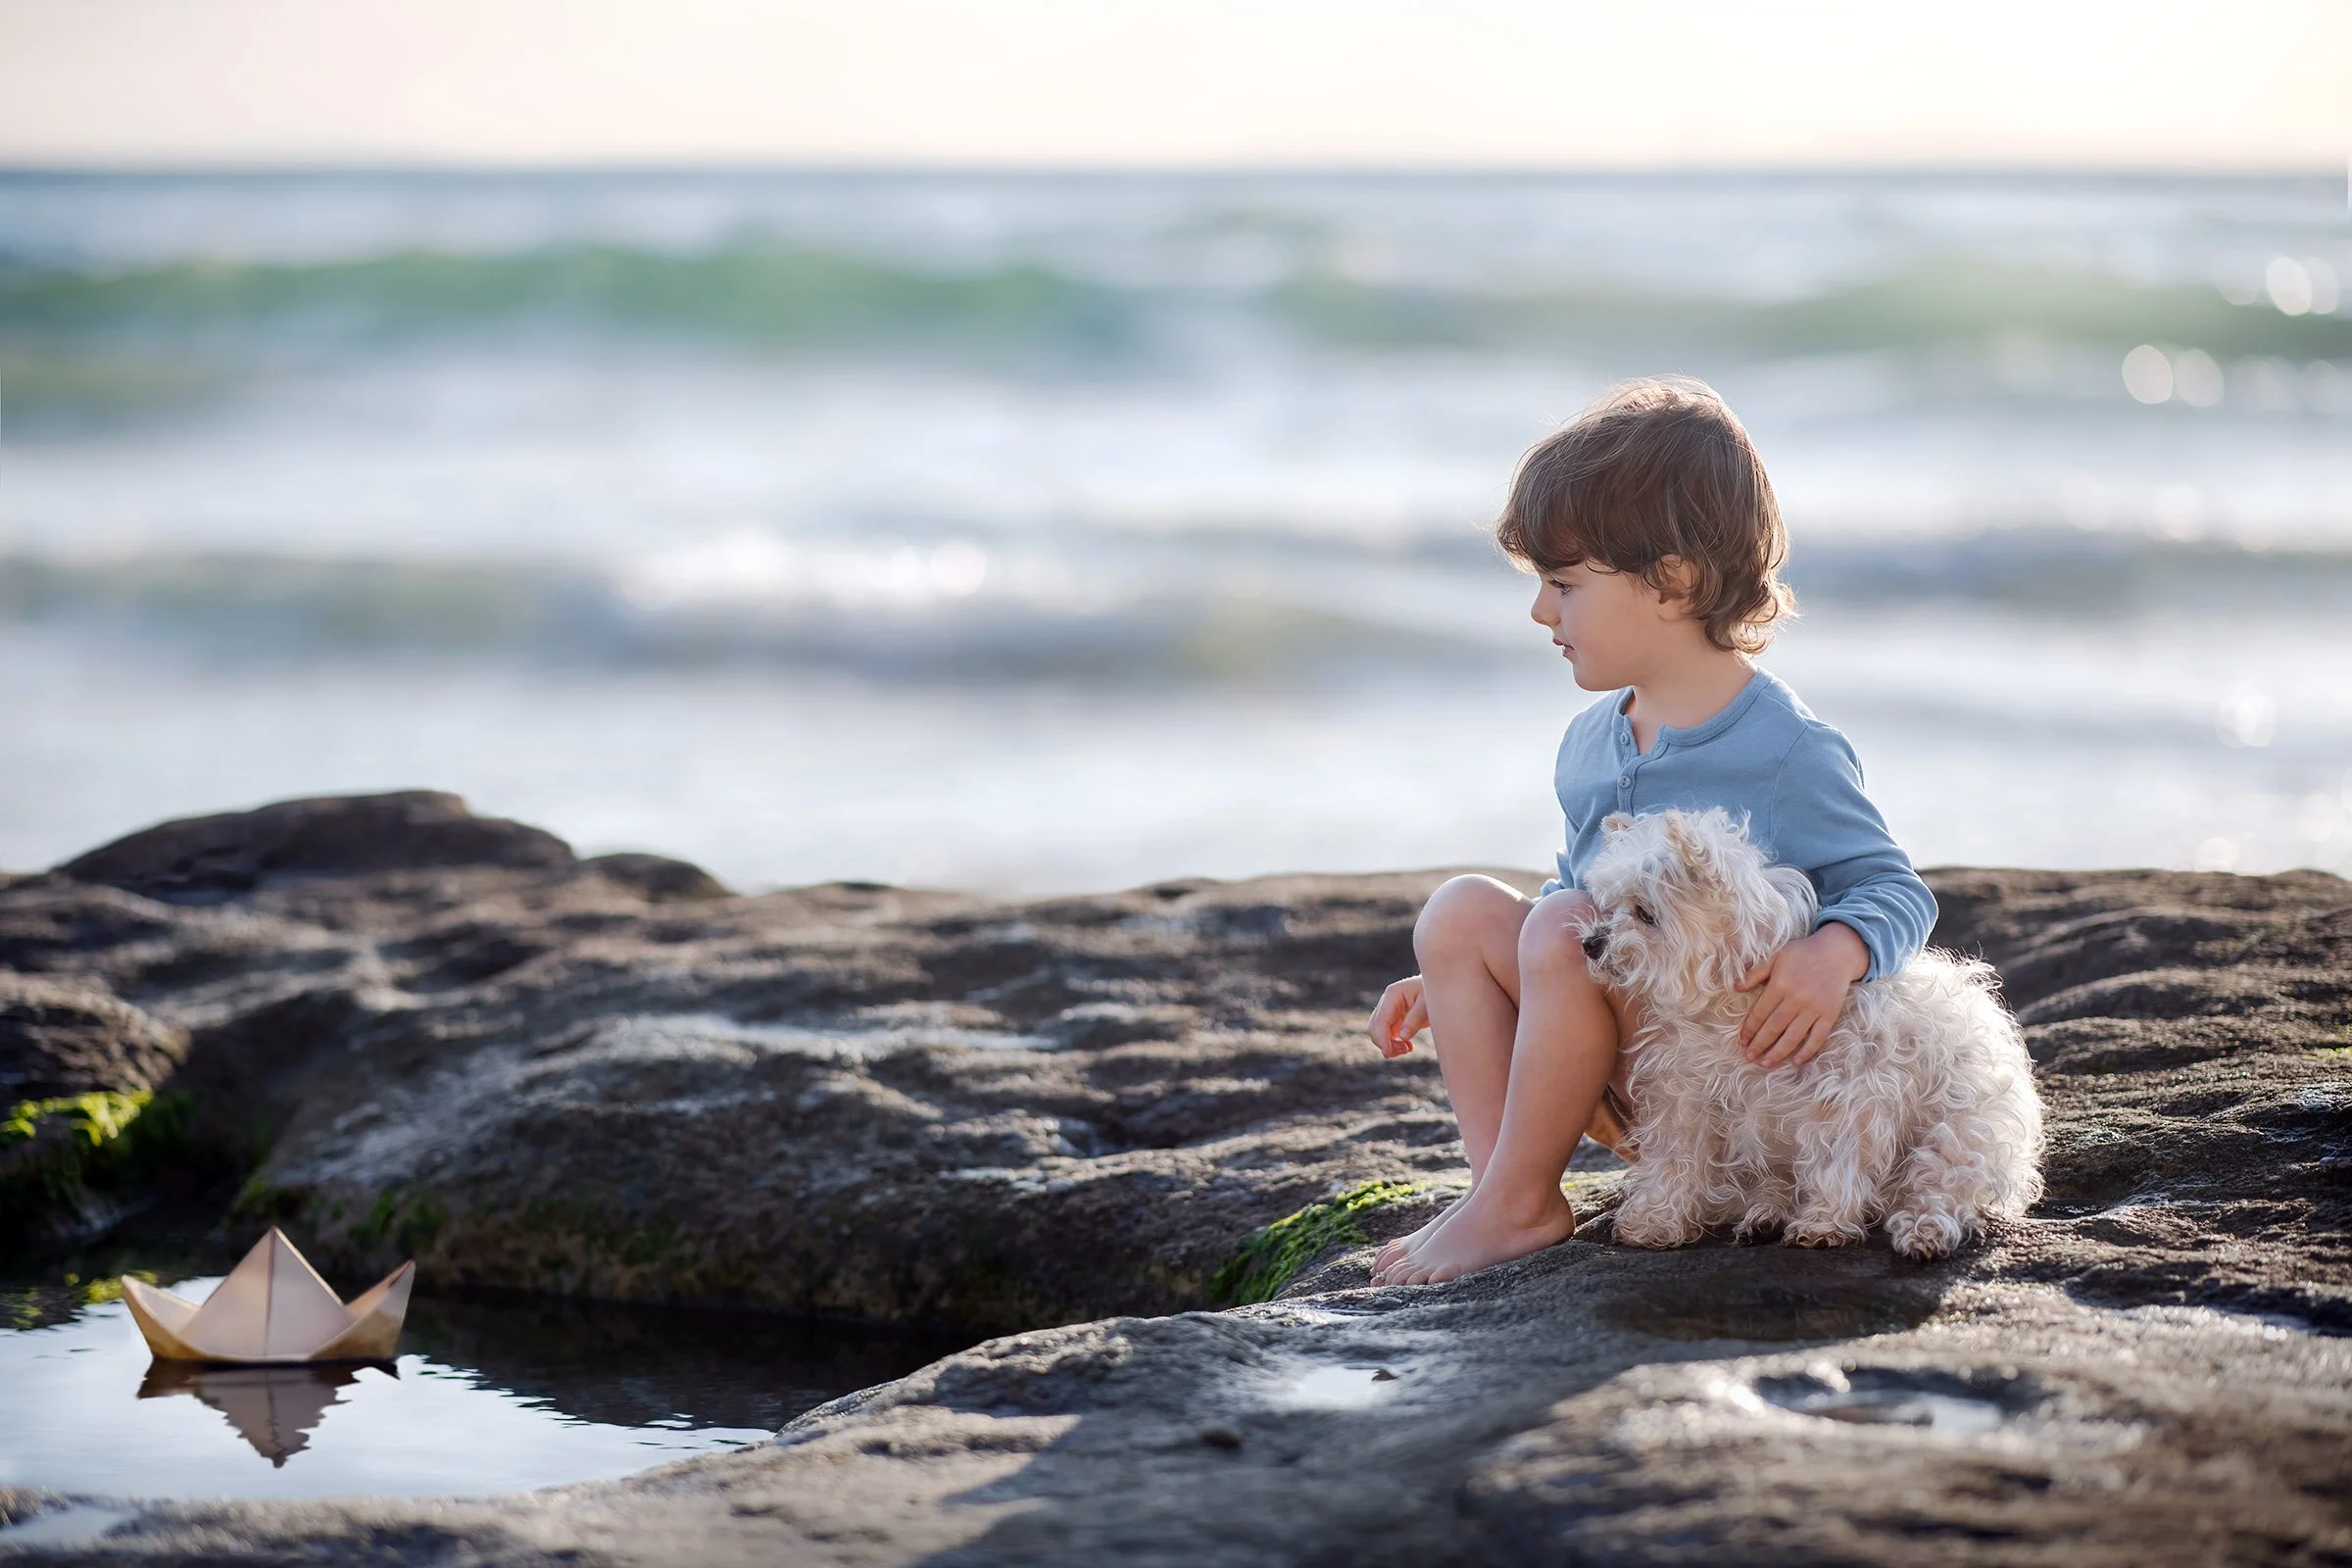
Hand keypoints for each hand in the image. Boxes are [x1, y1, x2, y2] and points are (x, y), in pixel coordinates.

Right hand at [1368, 975, 1428, 1058]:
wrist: (1443, 989)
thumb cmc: (1436, 993)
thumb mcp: (1428, 1005)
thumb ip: (1415, 1020)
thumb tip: (1402, 1037)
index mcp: (1393, 994)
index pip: (1380, 1020)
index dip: (1382, 1039)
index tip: (1388, 1053)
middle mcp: (1387, 1001)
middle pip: (1374, 1027)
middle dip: (1385, 1043)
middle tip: (1405, 1050)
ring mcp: (1390, 1010)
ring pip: (1379, 1033)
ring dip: (1389, 1045)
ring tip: (1407, 1049)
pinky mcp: (1396, 1018)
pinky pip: (1387, 1035)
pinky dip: (1394, 1044)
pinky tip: (1408, 1046)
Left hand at [1735, 923, 1868, 1069]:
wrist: (1837, 953)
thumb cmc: (1802, 954)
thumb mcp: (1776, 956)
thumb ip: (1756, 972)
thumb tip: (1736, 987)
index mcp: (1780, 985)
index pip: (1760, 1013)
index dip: (1749, 1029)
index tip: (1742, 1040)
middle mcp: (1796, 999)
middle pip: (1774, 1028)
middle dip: (1759, 1045)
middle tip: (1749, 1057)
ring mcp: (1814, 1009)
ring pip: (1793, 1036)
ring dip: (1778, 1053)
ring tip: (1765, 1064)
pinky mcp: (1829, 1015)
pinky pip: (1818, 1037)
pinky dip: (1808, 1051)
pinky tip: (1797, 1061)